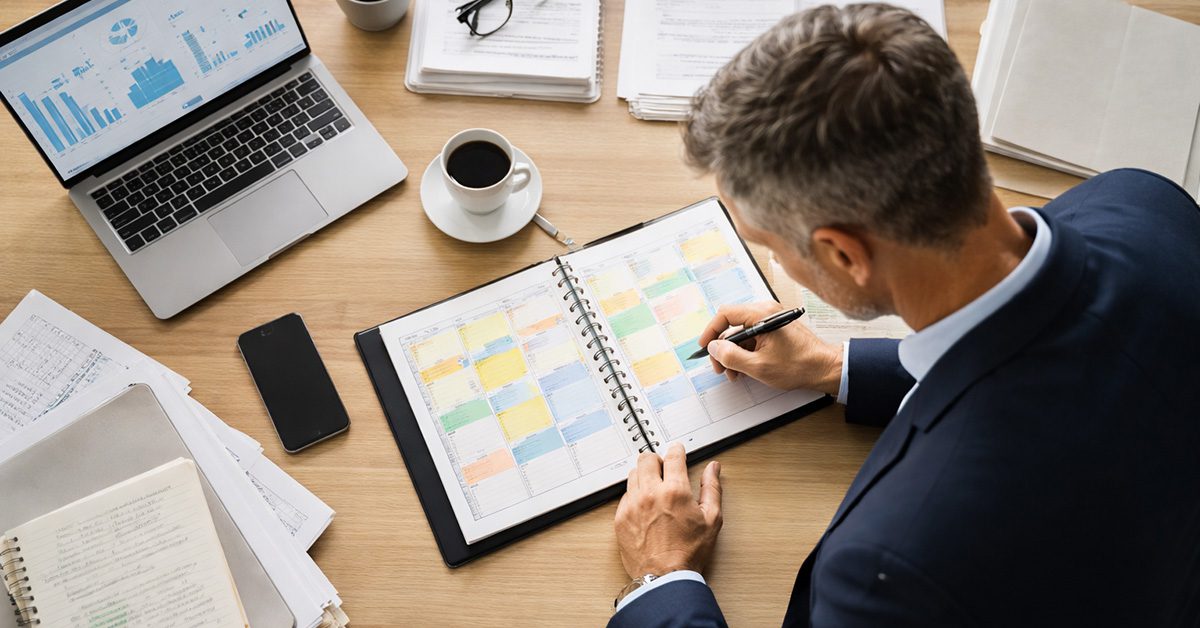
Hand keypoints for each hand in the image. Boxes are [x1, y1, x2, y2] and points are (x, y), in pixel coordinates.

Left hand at [614, 443, 722, 578]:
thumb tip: (713, 469)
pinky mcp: (620, 517)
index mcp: (675, 491)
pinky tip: (644, 506)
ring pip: (633, 474)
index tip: (677, 450)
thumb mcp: (712, 520)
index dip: (676, 449)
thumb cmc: (689, 553)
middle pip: (646, 459)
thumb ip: (712, 489)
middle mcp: (650, 493)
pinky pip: (625, 495)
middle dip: (657, 459)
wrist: (664, 578)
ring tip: (654, 488)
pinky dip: (634, 495)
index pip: (673, 456)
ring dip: (644, 475)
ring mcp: (632, 505)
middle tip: (664, 468)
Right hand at [699, 301, 842, 394]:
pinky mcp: (775, 329)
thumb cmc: (799, 365)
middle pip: (732, 325)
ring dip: (734, 353)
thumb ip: (731, 356)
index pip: (725, 314)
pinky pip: (753, 338)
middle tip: (719, 367)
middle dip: (722, 348)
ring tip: (733, 373)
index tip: (704, 347)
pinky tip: (745, 369)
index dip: (711, 331)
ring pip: (742, 334)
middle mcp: (766, 312)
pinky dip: (746, 352)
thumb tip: (714, 347)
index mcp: (761, 314)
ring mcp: (771, 320)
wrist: (825, 368)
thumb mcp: (758, 366)